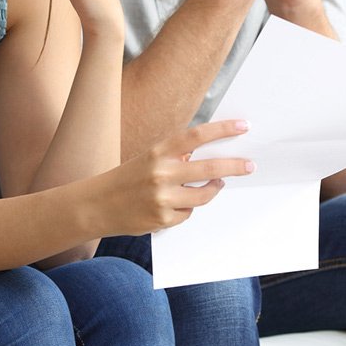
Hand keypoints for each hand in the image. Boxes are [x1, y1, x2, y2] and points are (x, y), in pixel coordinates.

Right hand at [97, 119, 255, 234]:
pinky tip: (173, 205)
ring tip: (214, 184)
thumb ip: (176, 156)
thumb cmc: (128, 179)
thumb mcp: (150, 158)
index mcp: (158, 151)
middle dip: (234, 166)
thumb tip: (211, 156)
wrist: (96, 206)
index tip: (243, 126)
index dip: (223, 129)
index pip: (197, 136)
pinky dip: (186, 208)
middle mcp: (161, 173)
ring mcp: (162, 197)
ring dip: (212, 189)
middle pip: (209, 167)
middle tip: (250, 165)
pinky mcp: (163, 219)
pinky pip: (188, 212)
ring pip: (204, 194)